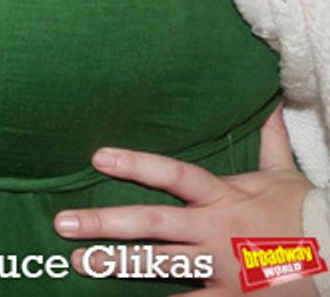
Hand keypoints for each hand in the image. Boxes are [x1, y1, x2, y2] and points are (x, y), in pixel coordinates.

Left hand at [53, 108, 314, 294]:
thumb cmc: (310, 214)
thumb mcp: (286, 174)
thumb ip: (270, 141)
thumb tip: (272, 102)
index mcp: (223, 197)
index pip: (173, 174)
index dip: (136, 165)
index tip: (97, 157)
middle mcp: (215, 229)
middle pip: (152, 223)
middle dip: (105, 223)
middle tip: (62, 223)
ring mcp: (222, 266)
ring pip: (161, 264)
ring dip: (117, 264)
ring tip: (79, 262)